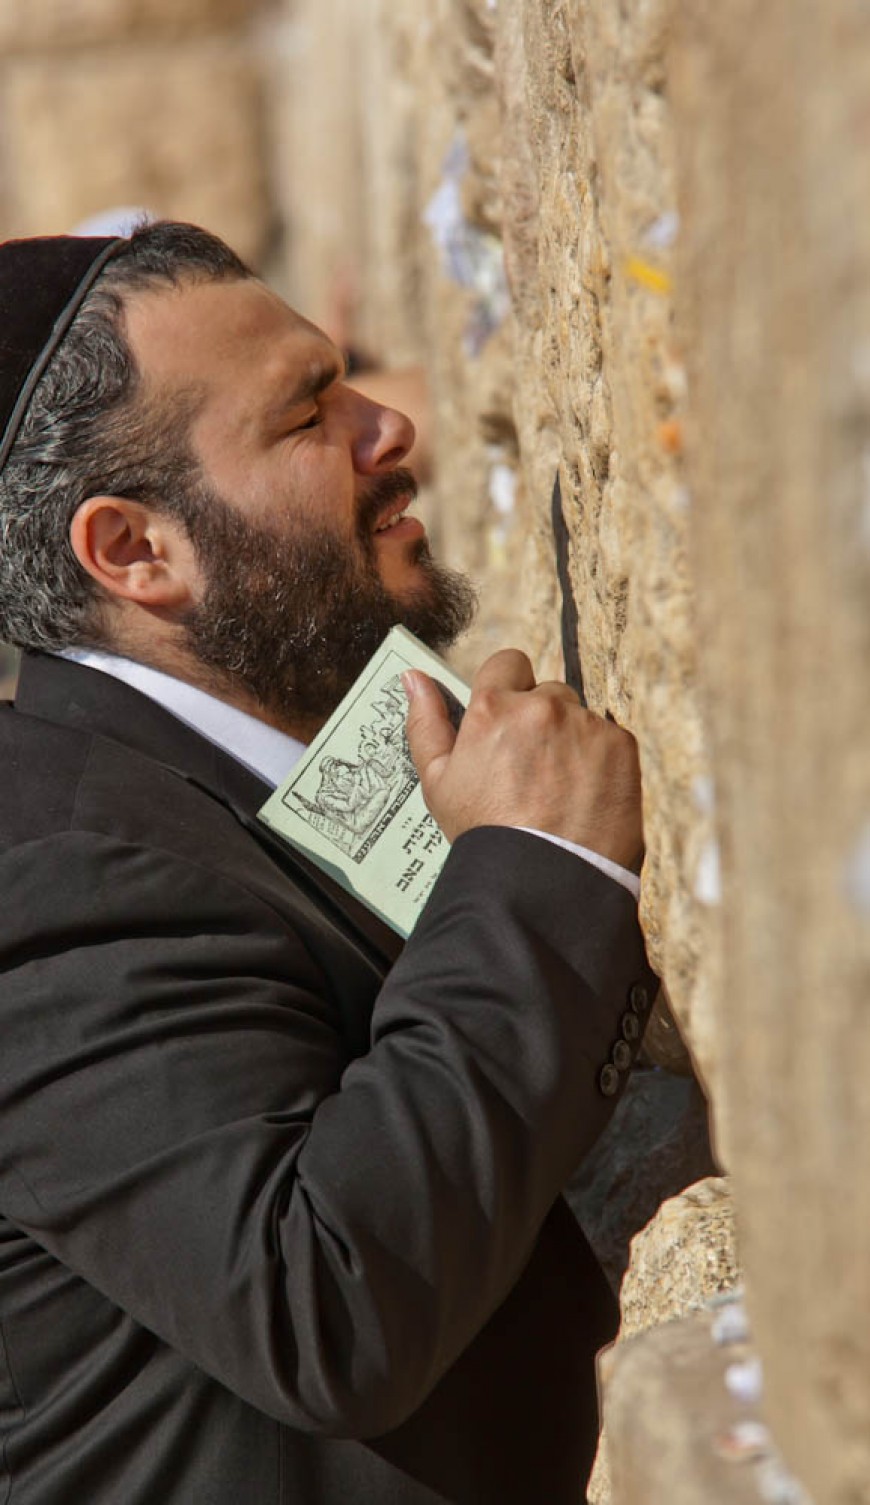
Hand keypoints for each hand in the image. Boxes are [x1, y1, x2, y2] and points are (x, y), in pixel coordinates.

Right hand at [403, 650, 643, 869]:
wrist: (543, 880)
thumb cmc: (484, 835)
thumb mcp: (438, 782)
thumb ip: (425, 723)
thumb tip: (413, 678)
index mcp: (492, 708)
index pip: (507, 663)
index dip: (508, 691)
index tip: (509, 722)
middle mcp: (541, 706)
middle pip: (547, 693)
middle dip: (541, 722)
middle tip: (531, 771)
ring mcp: (584, 724)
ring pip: (580, 718)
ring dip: (572, 743)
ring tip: (558, 792)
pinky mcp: (620, 745)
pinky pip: (609, 740)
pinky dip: (601, 764)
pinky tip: (583, 797)